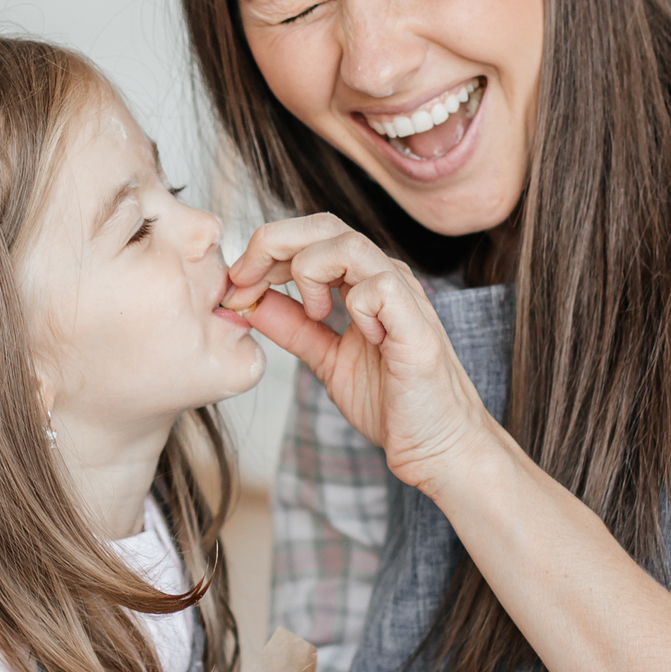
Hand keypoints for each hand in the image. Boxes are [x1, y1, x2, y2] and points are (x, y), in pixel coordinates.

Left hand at [221, 215, 497, 490]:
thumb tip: (250, 301)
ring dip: (310, 272)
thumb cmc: (392, 403)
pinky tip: (360, 338)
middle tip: (244, 281)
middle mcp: (383, 277)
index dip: (265, 251)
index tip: (235, 284)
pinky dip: (354, 305)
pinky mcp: (416, 324)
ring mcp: (403, 296)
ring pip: (347, 244)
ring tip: (313, 313)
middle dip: (272, 244)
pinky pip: (379, 287)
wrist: (435, 446)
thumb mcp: (327, 359)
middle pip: (323, 224)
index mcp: (361, 281)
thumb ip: (293, 328)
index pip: (309, 236)